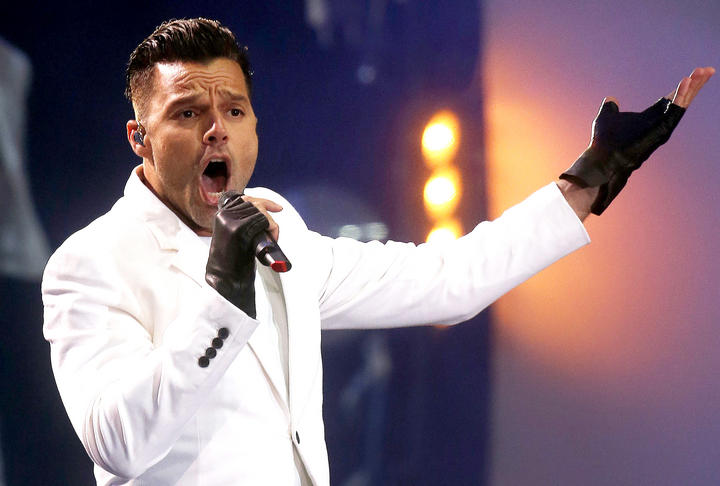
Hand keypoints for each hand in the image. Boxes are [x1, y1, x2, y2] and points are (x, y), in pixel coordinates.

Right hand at [205, 193, 280, 317]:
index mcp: (222, 215)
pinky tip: (271, 240)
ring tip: (271, 239)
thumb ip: (241, 222)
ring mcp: (230, 222)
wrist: (224, 280)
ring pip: (260, 211)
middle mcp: (224, 215)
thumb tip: (260, 212)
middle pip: (255, 203)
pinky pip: (263, 220)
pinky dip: (272, 229)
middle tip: (274, 233)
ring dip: (271, 225)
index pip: (246, 199)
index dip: (264, 202)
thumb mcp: (234, 235)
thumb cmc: (232, 262)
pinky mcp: (237, 230)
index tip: (277, 208)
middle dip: (270, 215)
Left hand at [560, 66, 713, 215]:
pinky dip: (680, 96)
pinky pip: (674, 111)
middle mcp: (660, 122)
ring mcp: (662, 127)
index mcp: (651, 117)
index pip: (672, 99)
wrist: (602, 159)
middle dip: (695, 85)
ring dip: (693, 88)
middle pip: (682, 100)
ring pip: (683, 104)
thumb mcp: (607, 117)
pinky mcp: (661, 131)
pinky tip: (687, 82)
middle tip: (708, 70)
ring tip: (702, 72)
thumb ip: (611, 107)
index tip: (695, 74)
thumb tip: (610, 99)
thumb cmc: (604, 142)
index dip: (683, 87)